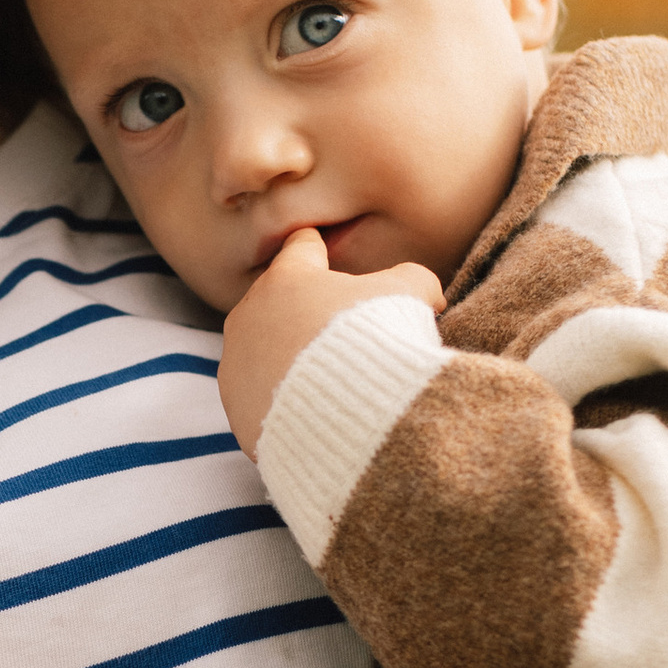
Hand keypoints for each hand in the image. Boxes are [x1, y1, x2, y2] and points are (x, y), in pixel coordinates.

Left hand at [218, 232, 443, 459]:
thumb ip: (414, 281)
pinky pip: (258, 395)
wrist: (349, 420)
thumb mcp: (409, 296)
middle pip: (277, 301)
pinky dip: (280, 399)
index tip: (326, 255)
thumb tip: (432, 298)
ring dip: (287, 356)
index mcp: (287, 277)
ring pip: (261, 349)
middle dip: (302, 310)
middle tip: (335, 329)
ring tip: (324, 376)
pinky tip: (310, 409)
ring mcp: (236, 363)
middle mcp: (250, 314)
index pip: (301, 247)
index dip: (319, 250)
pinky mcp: (236, 407)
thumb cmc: (376, 345)